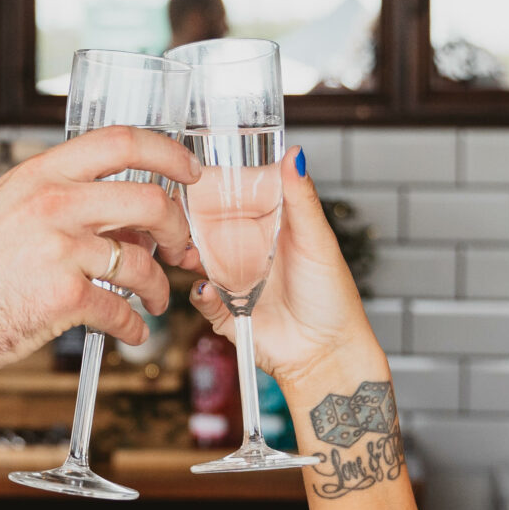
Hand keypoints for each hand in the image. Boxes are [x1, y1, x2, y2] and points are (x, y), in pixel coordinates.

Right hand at [0, 126, 198, 378]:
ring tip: (155, 299)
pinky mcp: (63, 297)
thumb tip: (127, 218)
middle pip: (150, 200)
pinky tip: (130, 330)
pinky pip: (121, 310)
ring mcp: (60, 249)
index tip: (189, 171)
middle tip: (180, 249)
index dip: (168, 152)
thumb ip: (64, 201)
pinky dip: (134, 326)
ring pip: (142, 262)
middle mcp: (54, 204)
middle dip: (179, 229)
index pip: (121, 141)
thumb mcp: (9, 208)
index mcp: (41, 174)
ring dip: (159, 287)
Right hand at [190, 145, 383, 395]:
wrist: (326, 354)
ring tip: (184, 252)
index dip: (217, 186)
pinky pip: (201, 297)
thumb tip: (295, 155)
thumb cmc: (332, 298)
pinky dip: (200, 293)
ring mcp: (235, 281)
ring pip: (198, 260)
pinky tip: (206, 288)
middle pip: (209, 228)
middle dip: (190, 220)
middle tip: (176, 211)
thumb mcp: (318, 241)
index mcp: (271, 229)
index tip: (196, 172)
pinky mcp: (226, 312)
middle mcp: (250, 252)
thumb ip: (301, 199)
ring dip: (186, 254)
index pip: (237, 198)